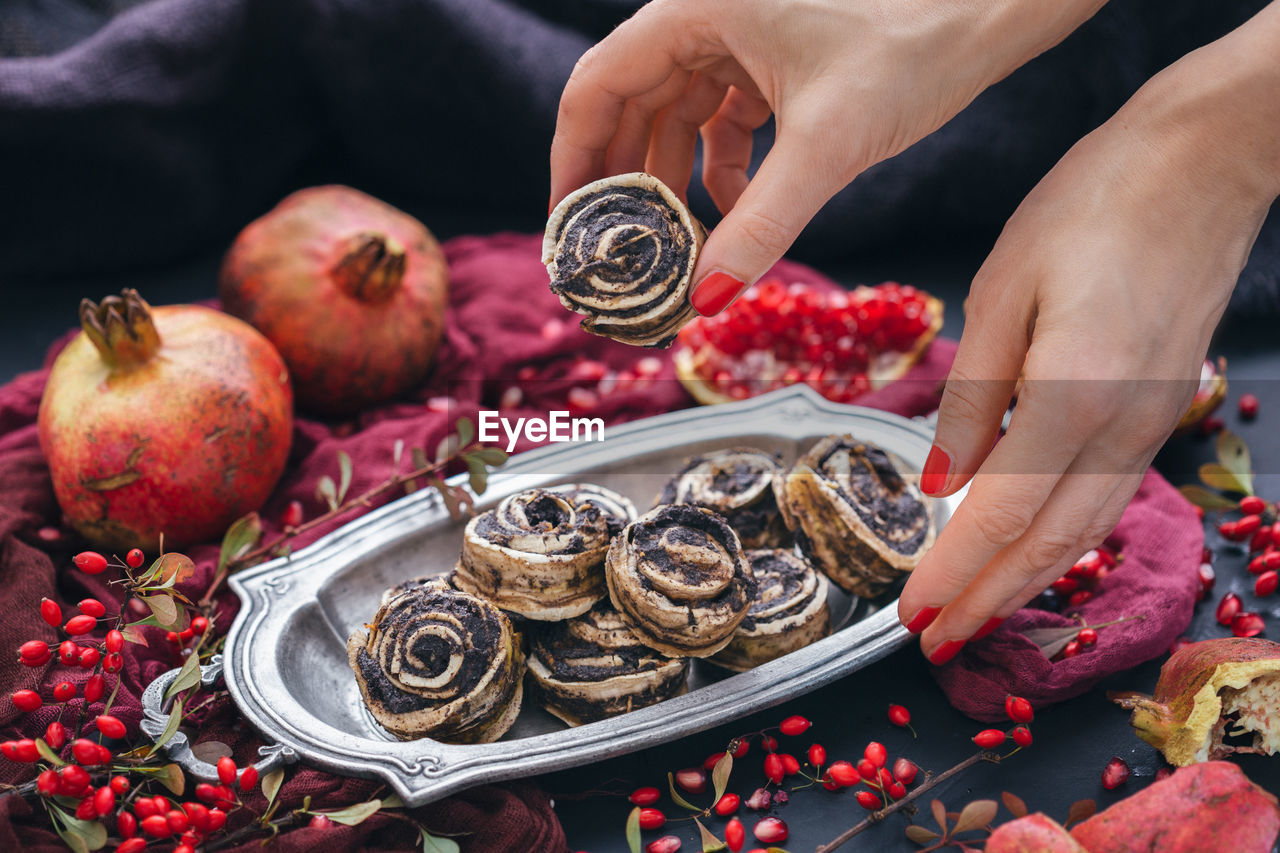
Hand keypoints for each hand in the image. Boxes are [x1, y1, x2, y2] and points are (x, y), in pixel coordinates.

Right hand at [549, 0, 1103, 314]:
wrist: (993, 6)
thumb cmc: (917, 42)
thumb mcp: (828, 144)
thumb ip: (760, 224)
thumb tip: (706, 298)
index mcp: (698, 7)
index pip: (597, 86)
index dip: (572, 159)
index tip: (567, 224)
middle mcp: (707, 13)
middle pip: (631, 104)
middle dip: (623, 182)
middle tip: (610, 252)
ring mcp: (742, 33)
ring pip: (677, 115)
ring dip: (672, 183)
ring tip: (668, 249)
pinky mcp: (775, 56)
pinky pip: (723, 118)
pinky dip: (723, 168)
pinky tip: (734, 214)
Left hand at [898, 9, 1279, 662]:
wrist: (1200, 165)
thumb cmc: (1090, 206)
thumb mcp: (1002, 291)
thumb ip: (971, 397)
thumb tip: (942, 483)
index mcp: (1071, 394)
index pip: (999, 515)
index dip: (953, 573)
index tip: (911, 615)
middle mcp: (1120, 427)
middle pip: (1047, 544)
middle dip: (986, 598)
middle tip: (934, 638)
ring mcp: (1149, 424)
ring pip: (1083, 530)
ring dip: (1024, 579)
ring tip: (973, 610)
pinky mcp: (1158, 411)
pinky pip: (1105, 496)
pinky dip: (1061, 538)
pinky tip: (1029, 548)